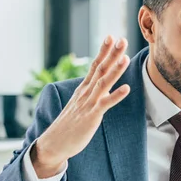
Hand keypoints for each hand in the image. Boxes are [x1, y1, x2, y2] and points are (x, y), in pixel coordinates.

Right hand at [32, 36, 130, 176]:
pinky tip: (127, 88)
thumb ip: (90, 94)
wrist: (54, 143)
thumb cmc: (69, 126)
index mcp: (83, 89)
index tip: (111, 36)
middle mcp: (85, 93)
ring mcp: (88, 104)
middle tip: (122, 39)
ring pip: (103, 83)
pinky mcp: (91, 117)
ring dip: (115, 70)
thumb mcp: (80, 105)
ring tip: (125, 57)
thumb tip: (99, 86)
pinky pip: (105, 104)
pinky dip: (116, 96)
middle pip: (100, 69)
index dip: (103, 51)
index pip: (94, 66)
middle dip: (112, 54)